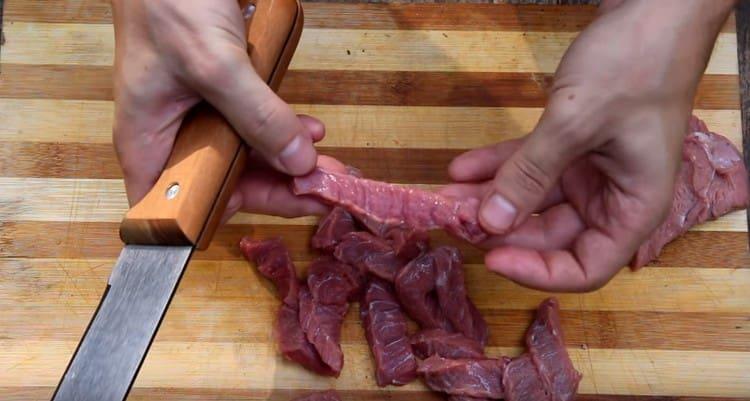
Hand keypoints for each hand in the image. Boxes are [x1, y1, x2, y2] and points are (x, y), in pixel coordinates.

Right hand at [111, 0, 323, 217]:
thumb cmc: (167, 4)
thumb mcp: (215, 65)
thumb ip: (258, 116)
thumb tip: (299, 163)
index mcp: (149, 143)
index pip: (179, 209)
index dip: (224, 218)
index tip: (276, 210)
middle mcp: (172, 137)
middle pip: (225, 186)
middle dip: (279, 190)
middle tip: (325, 190)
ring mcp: (198, 117)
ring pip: (246, 159)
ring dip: (290, 163)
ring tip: (330, 166)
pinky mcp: (221, 96)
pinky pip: (255, 127)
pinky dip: (284, 132)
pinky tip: (312, 130)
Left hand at [444, 0, 734, 291]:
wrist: (655, 7)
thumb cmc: (635, 64)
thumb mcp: (575, 124)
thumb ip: (530, 176)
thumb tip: (489, 223)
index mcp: (633, 207)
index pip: (585, 268)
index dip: (537, 271)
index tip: (492, 257)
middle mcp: (611, 196)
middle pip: (549, 234)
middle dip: (499, 227)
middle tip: (451, 219)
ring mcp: (591, 169)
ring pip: (532, 198)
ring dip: (489, 197)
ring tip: (445, 195)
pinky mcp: (573, 143)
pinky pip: (529, 164)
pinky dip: (498, 165)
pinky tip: (462, 166)